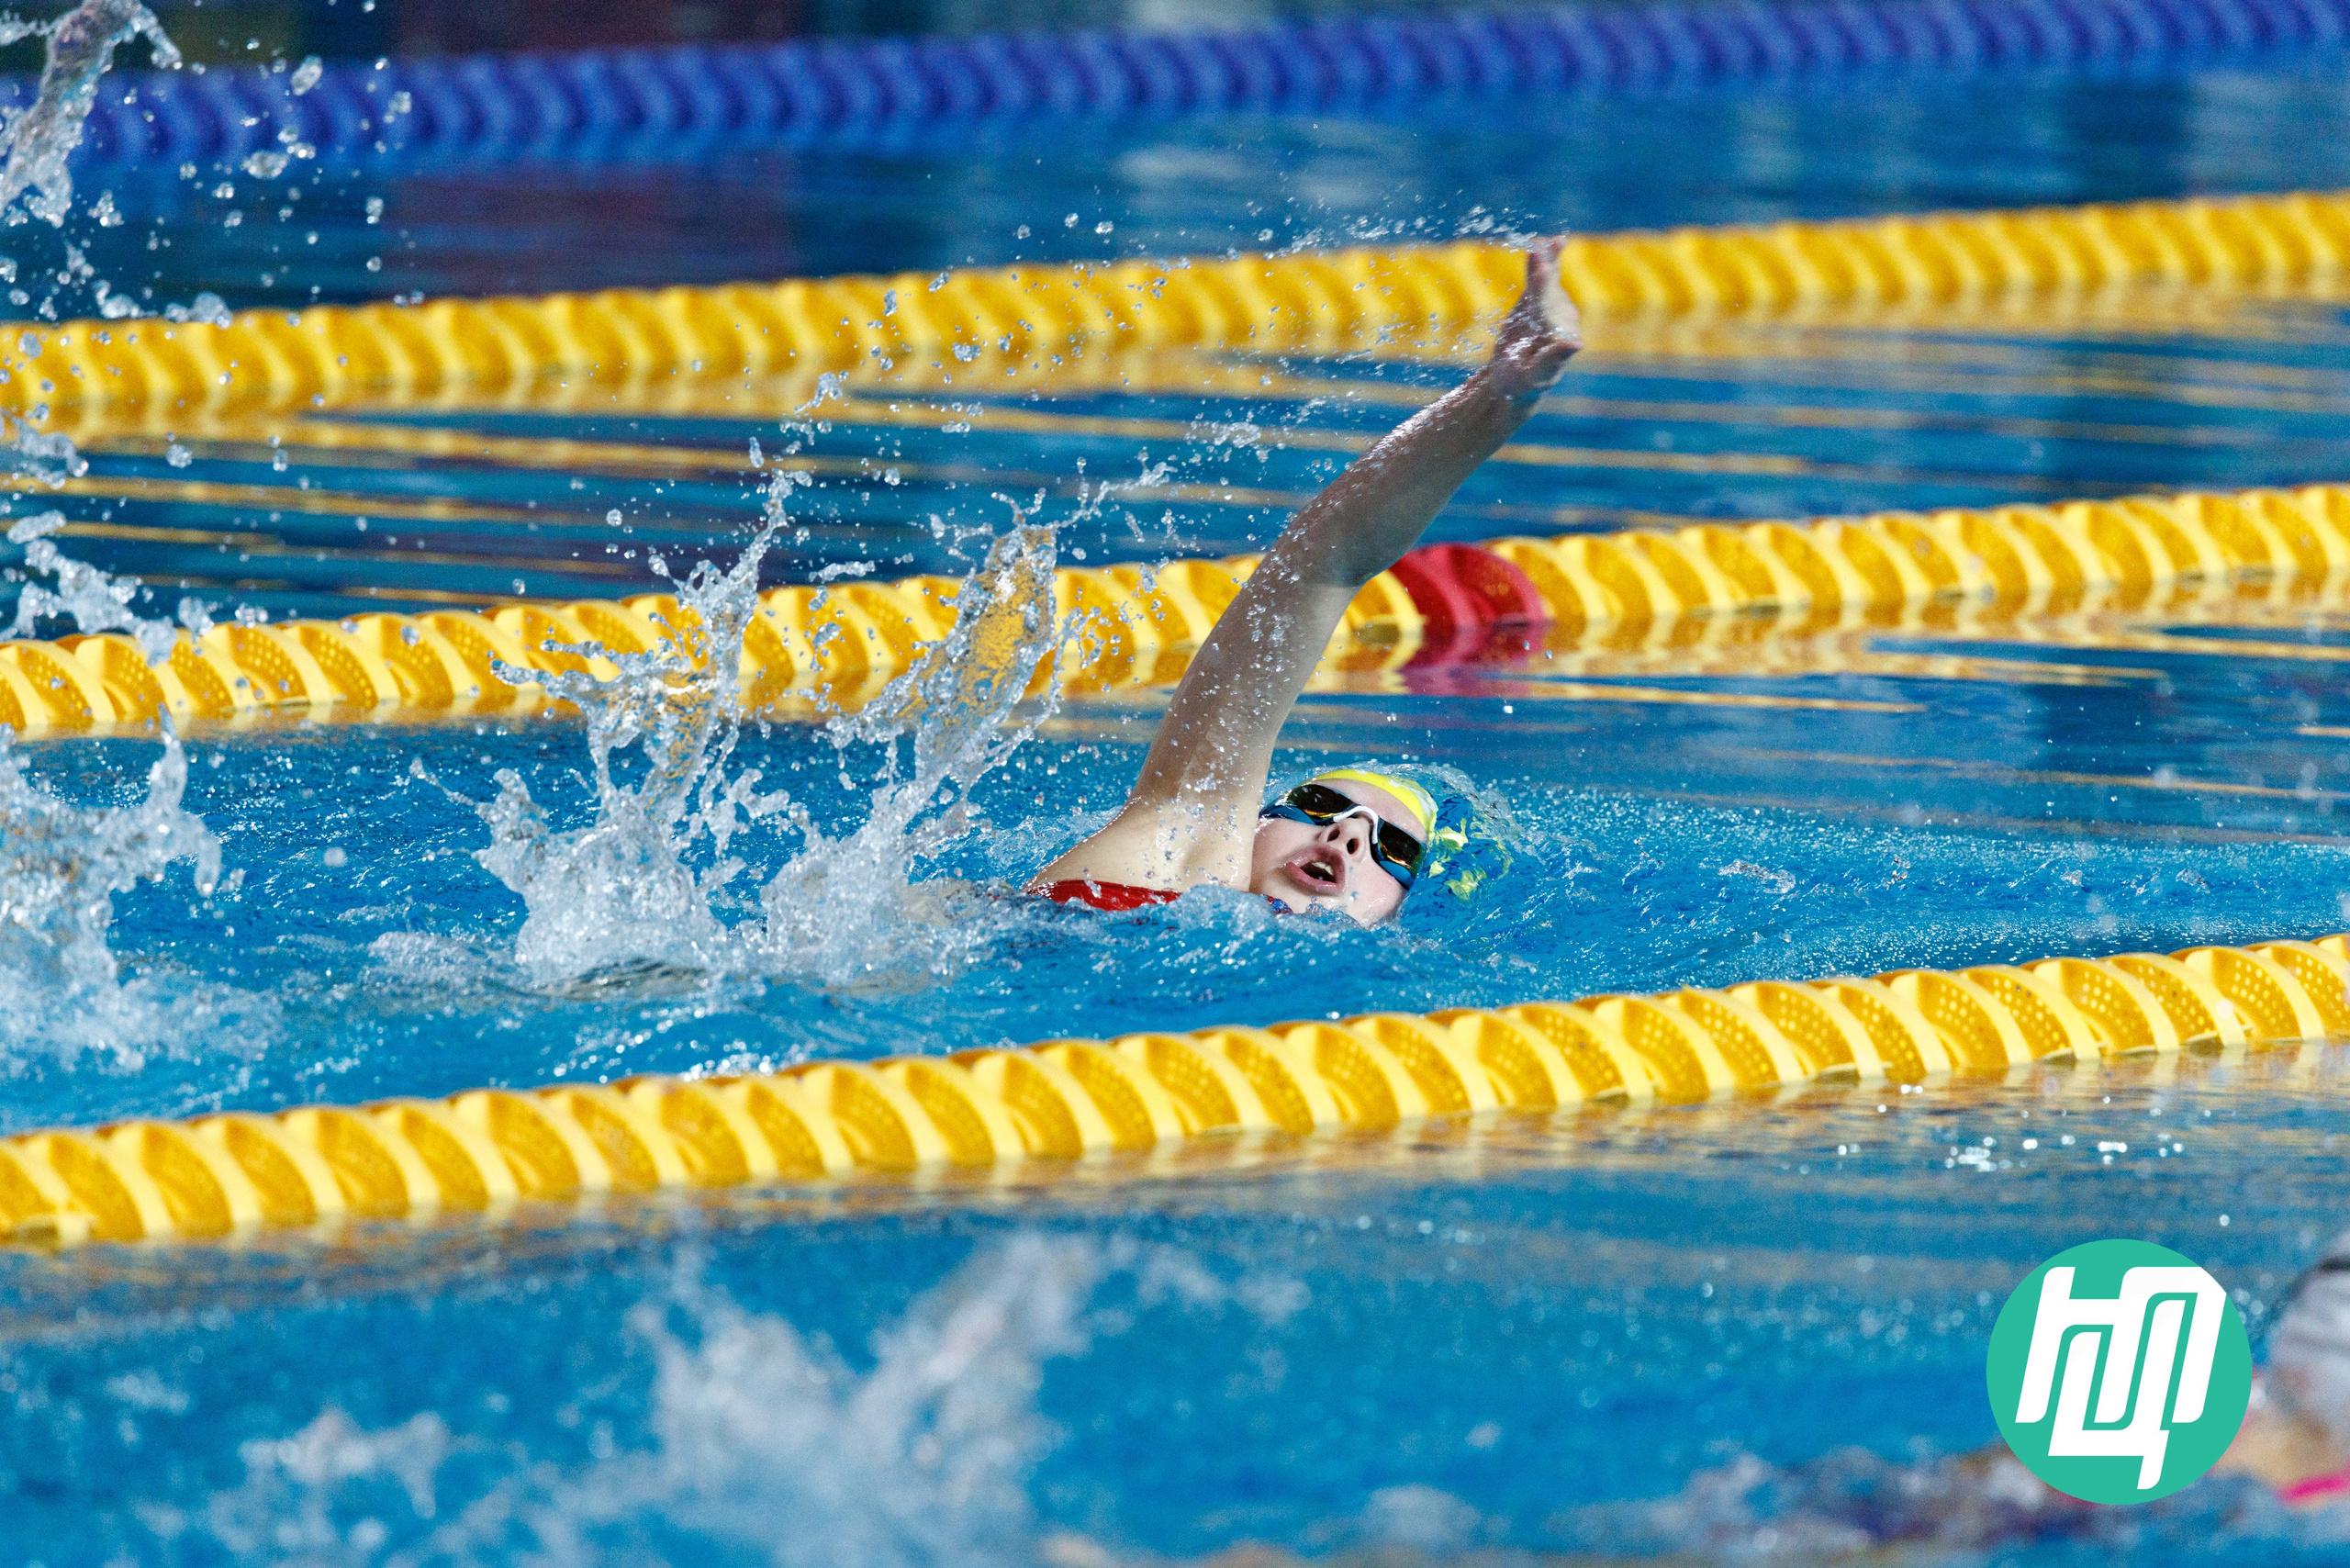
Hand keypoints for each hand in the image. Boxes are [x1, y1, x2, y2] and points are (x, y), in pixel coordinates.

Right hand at [1484, 236, 1581, 402]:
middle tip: (1537, 261)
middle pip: (1549, 294)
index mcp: (1561, 339)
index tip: (1541, 276)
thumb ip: (1550, 362)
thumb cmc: (1520, 383)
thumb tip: (1576, 344)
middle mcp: (1562, 321)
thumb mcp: (1532, 377)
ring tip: (1538, 248)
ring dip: (1544, 264)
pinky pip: (1543, 276)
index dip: (1544, 293)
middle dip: (1543, 278)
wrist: (1512, 375)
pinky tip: (1554, 241)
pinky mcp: (1542, 298)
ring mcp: (1554, 307)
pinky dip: (1547, 259)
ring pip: (1548, 282)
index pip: (1551, 313)